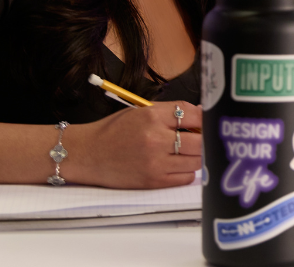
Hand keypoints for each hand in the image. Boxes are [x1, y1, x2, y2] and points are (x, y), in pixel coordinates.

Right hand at [64, 101, 202, 188]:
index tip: (205, 121)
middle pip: (200, 140)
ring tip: (186, 151)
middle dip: (203, 139)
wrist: (87, 155)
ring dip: (196, 156)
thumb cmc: (113, 132)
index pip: (193, 114)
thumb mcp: (139, 112)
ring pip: (196, 160)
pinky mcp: (154, 181)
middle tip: (199, 138)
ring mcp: (156, 163)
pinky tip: (177, 164)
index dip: (204, 118)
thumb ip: (169, 112)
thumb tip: (200, 113)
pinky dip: (187, 171)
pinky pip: (186, 178)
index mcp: (152, 117)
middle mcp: (155, 139)